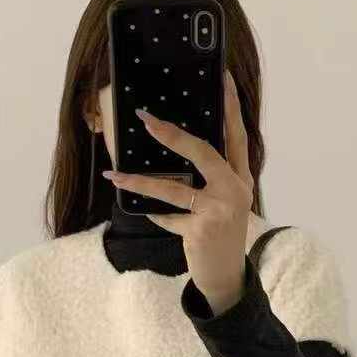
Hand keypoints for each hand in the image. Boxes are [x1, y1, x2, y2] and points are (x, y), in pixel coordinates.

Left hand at [102, 69, 253, 312]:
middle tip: (146, 119)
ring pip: (173, 189)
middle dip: (172, 134)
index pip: (236, 135)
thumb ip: (211, 178)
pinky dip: (155, 215)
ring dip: (140, 181)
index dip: (230, 106)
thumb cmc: (221, 234)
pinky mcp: (201, 230)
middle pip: (203, 152)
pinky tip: (148, 213)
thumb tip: (176, 149)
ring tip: (115, 175)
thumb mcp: (224, 203)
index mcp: (241, 178)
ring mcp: (219, 211)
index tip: (221, 79)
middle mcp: (235, 190)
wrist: (227, 277)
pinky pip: (167, 216)